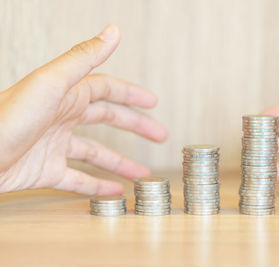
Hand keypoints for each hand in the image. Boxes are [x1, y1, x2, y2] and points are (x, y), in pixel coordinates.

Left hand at [0, 25, 166, 194]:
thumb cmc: (7, 119)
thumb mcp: (52, 83)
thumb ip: (83, 58)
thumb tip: (112, 31)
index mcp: (66, 95)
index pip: (107, 90)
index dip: (132, 95)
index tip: (153, 102)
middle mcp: (62, 118)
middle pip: (107, 121)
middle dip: (136, 128)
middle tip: (159, 135)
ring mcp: (55, 146)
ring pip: (96, 154)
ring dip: (121, 162)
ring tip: (141, 173)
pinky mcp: (45, 171)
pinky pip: (79, 180)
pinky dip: (97, 186)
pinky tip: (113, 192)